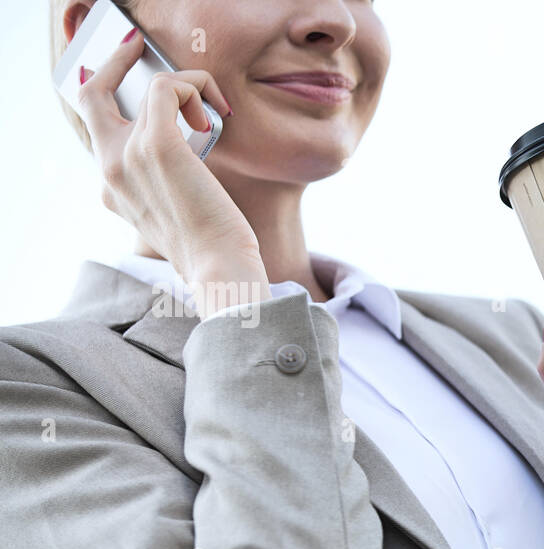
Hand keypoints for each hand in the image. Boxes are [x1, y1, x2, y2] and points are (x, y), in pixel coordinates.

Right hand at [78, 30, 267, 314]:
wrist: (219, 270)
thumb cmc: (212, 249)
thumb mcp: (178, 214)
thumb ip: (168, 182)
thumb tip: (191, 145)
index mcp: (112, 188)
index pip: (95, 126)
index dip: (109, 92)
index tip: (138, 79)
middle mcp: (110, 169)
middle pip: (90, 93)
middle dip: (116, 62)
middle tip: (143, 50)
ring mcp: (129, 155)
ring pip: (149, 87)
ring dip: (188, 86)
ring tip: (214, 112)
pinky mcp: (158, 145)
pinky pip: (168, 86)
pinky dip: (195, 86)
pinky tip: (216, 112)